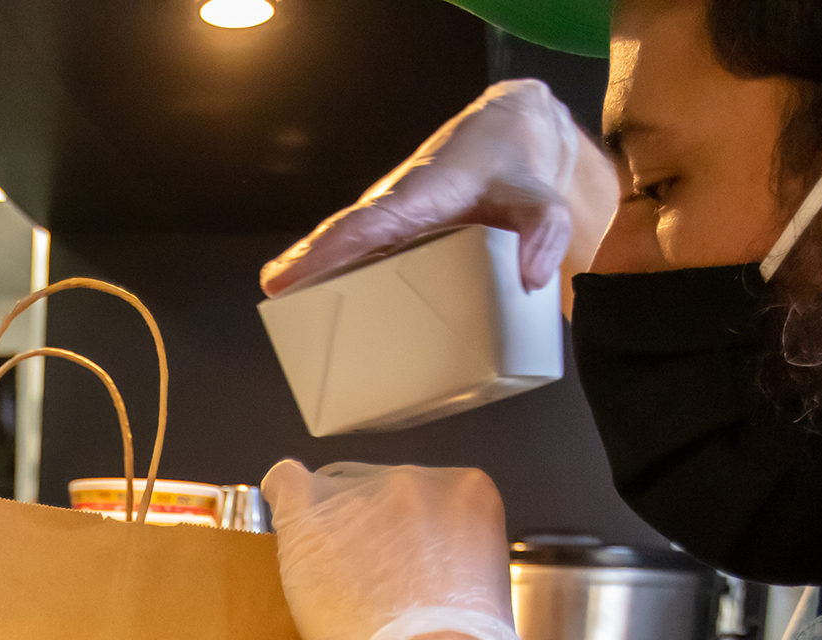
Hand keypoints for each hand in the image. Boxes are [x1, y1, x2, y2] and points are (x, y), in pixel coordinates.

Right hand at [260, 80, 618, 298]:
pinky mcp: (399, 237)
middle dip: (306, 271)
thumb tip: (533, 279)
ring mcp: (393, 225)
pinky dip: (339, 281)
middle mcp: (395, 209)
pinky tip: (327, 317)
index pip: (362, 226)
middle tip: (276, 304)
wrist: (510, 134)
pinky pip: (362, 258)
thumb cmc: (515, 163)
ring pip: (346, 251)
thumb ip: (545, 229)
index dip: (323, 253)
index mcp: (418, 196)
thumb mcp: (541, 194)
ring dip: (314, 280)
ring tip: (291, 323)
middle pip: (341, 242)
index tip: (283, 278)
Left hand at [261, 460, 539, 639]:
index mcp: (468, 490)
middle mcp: (417, 478)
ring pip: (332, 493)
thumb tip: (422, 560)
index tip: (400, 566)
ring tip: (336, 586)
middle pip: (375, 487)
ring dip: (330, 531)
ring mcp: (364, 490)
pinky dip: (284, 504)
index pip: (423, 492)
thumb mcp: (482, 583)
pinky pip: (284, 483)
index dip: (405, 531)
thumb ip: (453, 553)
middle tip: (366, 585)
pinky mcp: (313, 510)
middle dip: (368, 528)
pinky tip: (291, 533)